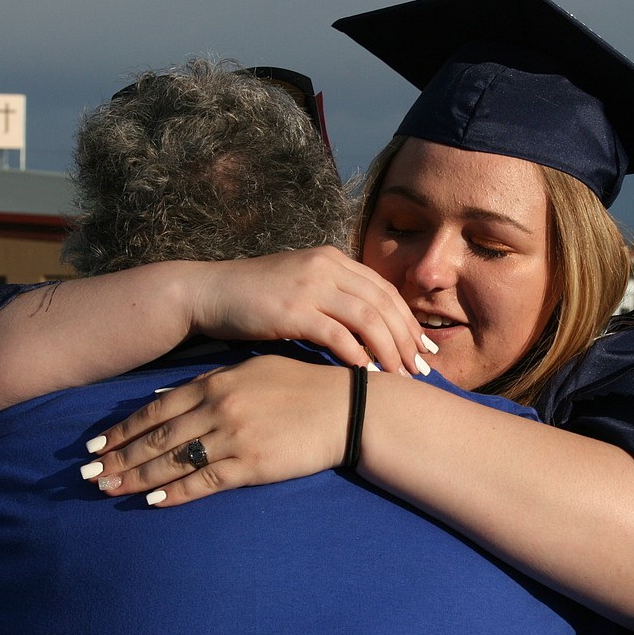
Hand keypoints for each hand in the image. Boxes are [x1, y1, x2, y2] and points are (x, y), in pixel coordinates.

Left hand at [82, 355, 350, 505]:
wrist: (347, 407)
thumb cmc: (303, 385)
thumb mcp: (254, 370)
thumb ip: (210, 381)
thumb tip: (165, 394)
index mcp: (217, 383)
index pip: (156, 409)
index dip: (122, 430)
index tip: (95, 446)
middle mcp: (219, 407)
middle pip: (157, 437)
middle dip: (119, 457)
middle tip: (87, 475)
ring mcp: (234, 436)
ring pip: (174, 460)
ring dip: (138, 477)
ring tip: (109, 490)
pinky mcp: (252, 463)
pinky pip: (205, 481)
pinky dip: (177, 492)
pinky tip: (153, 501)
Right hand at [195, 247, 434, 377]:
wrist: (207, 293)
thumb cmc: (253, 297)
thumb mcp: (300, 286)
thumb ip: (332, 297)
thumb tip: (366, 329)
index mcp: (332, 259)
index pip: (385, 289)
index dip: (409, 319)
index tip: (426, 347)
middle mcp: (326, 267)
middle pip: (384, 303)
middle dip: (408, 338)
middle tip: (423, 368)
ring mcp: (310, 287)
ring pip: (368, 318)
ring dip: (390, 349)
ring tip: (402, 375)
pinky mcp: (292, 311)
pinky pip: (338, 334)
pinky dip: (357, 355)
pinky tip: (367, 375)